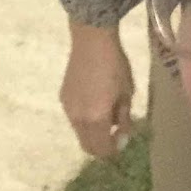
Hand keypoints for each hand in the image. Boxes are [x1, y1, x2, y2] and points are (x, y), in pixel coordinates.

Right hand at [60, 23, 134, 158]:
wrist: (91, 40)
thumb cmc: (115, 65)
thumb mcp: (126, 93)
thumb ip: (123, 118)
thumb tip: (122, 134)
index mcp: (96, 119)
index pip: (102, 149)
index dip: (113, 150)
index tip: (122, 141)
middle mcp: (78, 119)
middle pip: (87, 146)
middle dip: (102, 146)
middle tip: (115, 135)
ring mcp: (68, 109)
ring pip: (79, 133)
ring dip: (93, 133)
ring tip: (106, 115)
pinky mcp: (63, 98)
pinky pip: (74, 118)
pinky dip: (85, 120)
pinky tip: (95, 103)